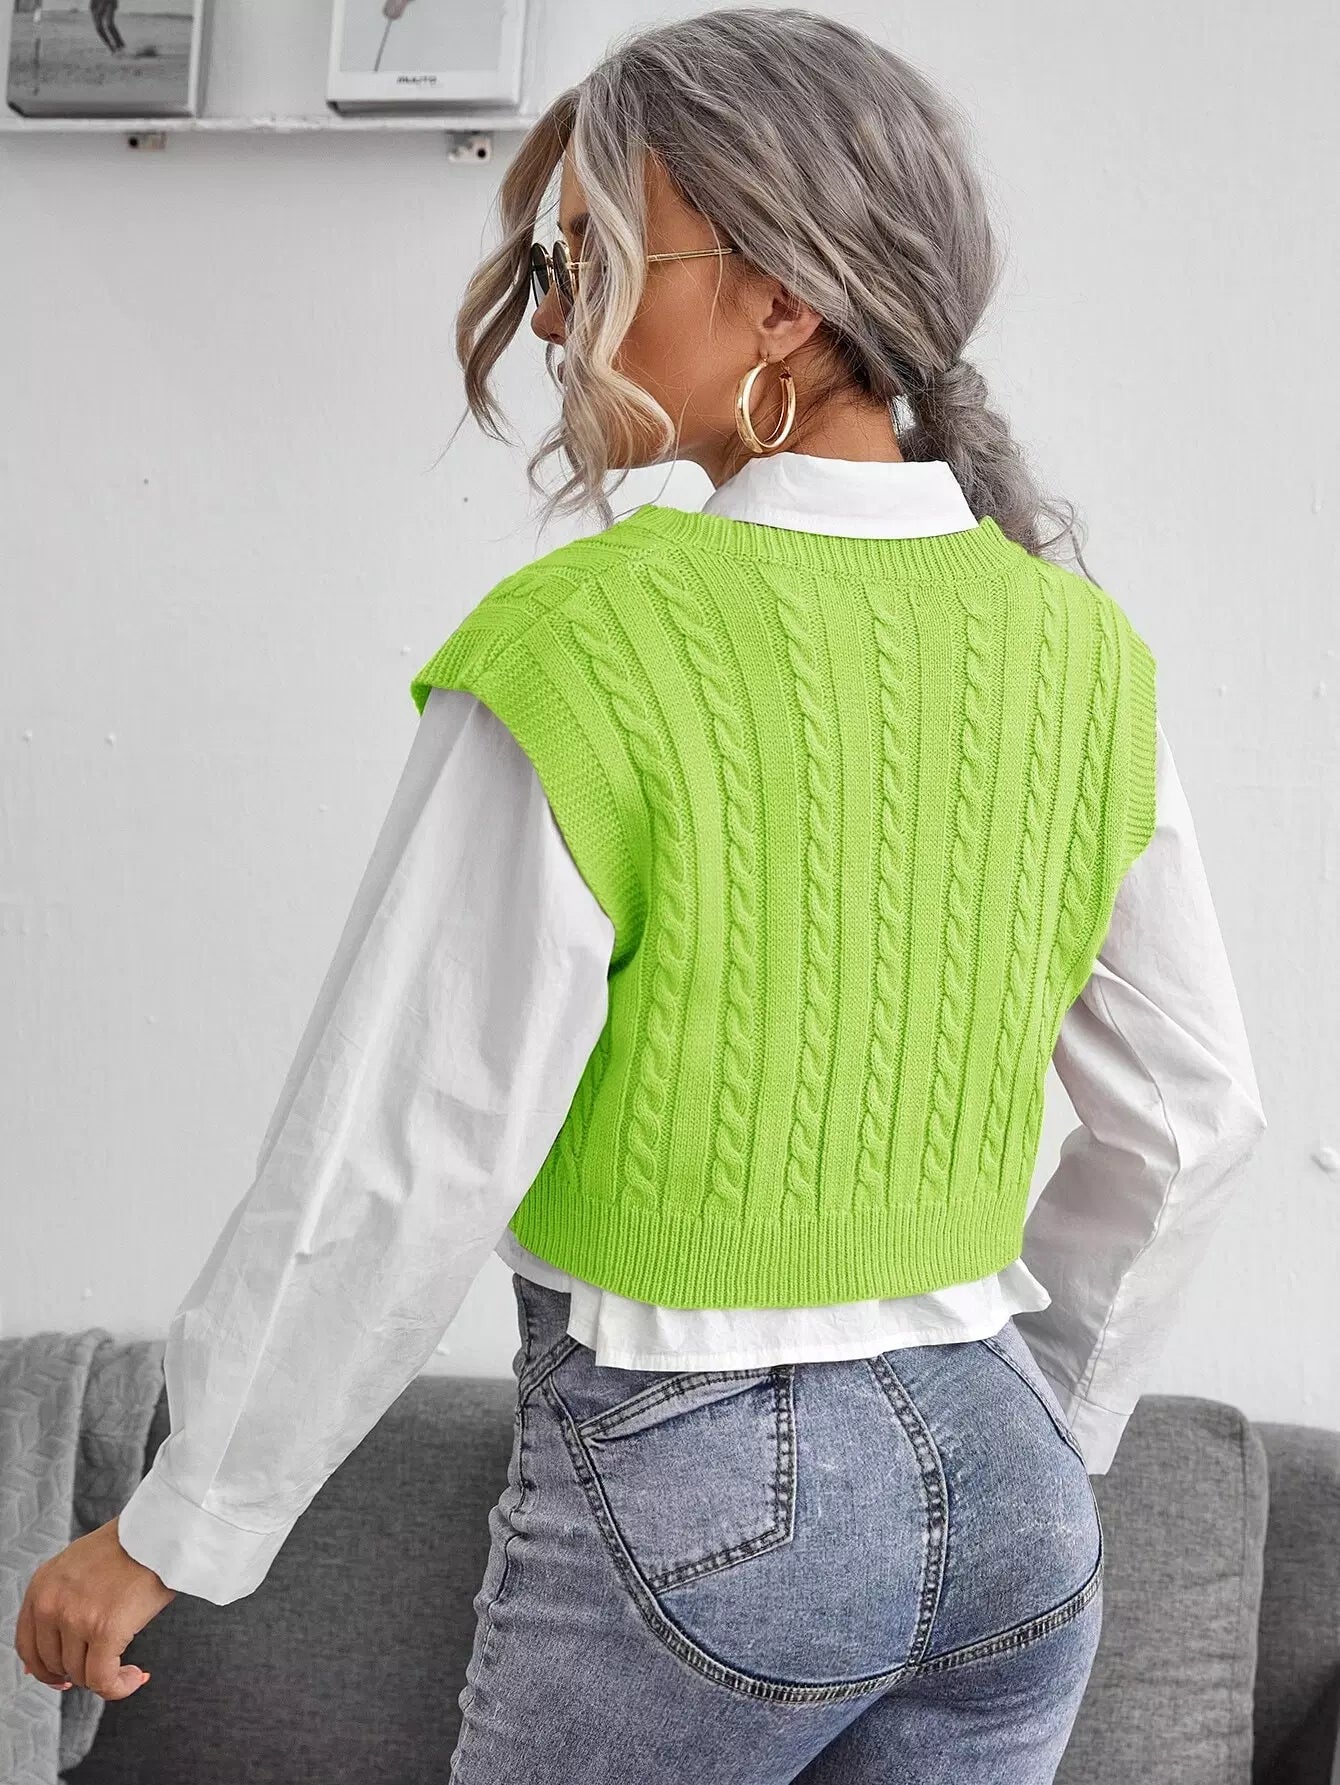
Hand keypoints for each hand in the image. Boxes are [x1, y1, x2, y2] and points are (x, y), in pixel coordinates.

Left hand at [13, 1516, 175, 1699]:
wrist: (162, 1530)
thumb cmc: (129, 1545)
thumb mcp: (77, 1568)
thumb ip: (56, 1606)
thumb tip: (35, 1667)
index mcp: (41, 1586)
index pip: (27, 1647)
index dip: (45, 1670)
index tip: (62, 1678)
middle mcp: (52, 1603)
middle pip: (56, 1664)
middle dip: (81, 1670)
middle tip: (107, 1663)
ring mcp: (77, 1617)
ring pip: (82, 1674)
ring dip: (107, 1676)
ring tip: (128, 1665)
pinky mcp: (106, 1629)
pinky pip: (104, 1679)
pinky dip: (120, 1687)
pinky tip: (138, 1676)